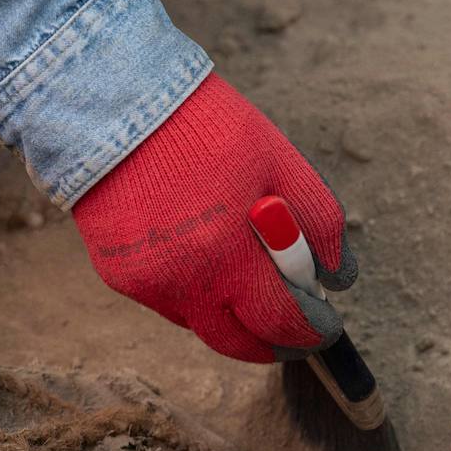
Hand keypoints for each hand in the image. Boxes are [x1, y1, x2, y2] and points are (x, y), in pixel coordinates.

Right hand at [72, 73, 356, 362]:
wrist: (114, 107)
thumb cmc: (206, 128)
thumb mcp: (279, 161)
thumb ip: (318, 222)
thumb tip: (335, 279)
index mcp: (230, 252)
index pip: (282, 322)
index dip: (310, 331)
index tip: (324, 327)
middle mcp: (185, 281)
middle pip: (238, 344)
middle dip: (273, 341)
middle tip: (291, 328)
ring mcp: (148, 284)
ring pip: (202, 324)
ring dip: (229, 312)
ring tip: (240, 271)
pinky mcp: (119, 278)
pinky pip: (168, 303)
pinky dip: (192, 290)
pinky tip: (195, 251)